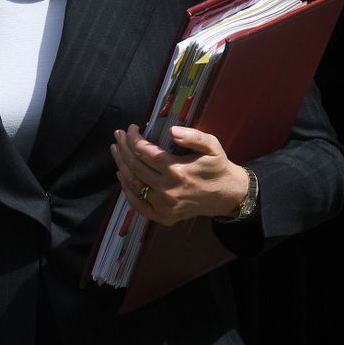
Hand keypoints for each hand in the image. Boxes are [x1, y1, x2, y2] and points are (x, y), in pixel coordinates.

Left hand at [110, 124, 249, 225]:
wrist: (227, 195)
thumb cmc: (217, 167)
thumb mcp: (212, 146)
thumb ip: (193, 136)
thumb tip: (172, 130)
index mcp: (177, 170)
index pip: (144, 151)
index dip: (134, 137)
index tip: (132, 127)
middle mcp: (167, 189)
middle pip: (135, 166)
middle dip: (124, 148)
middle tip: (118, 135)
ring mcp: (164, 205)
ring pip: (134, 183)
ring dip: (121, 165)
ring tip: (116, 150)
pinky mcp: (164, 216)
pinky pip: (138, 205)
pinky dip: (127, 190)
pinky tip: (121, 175)